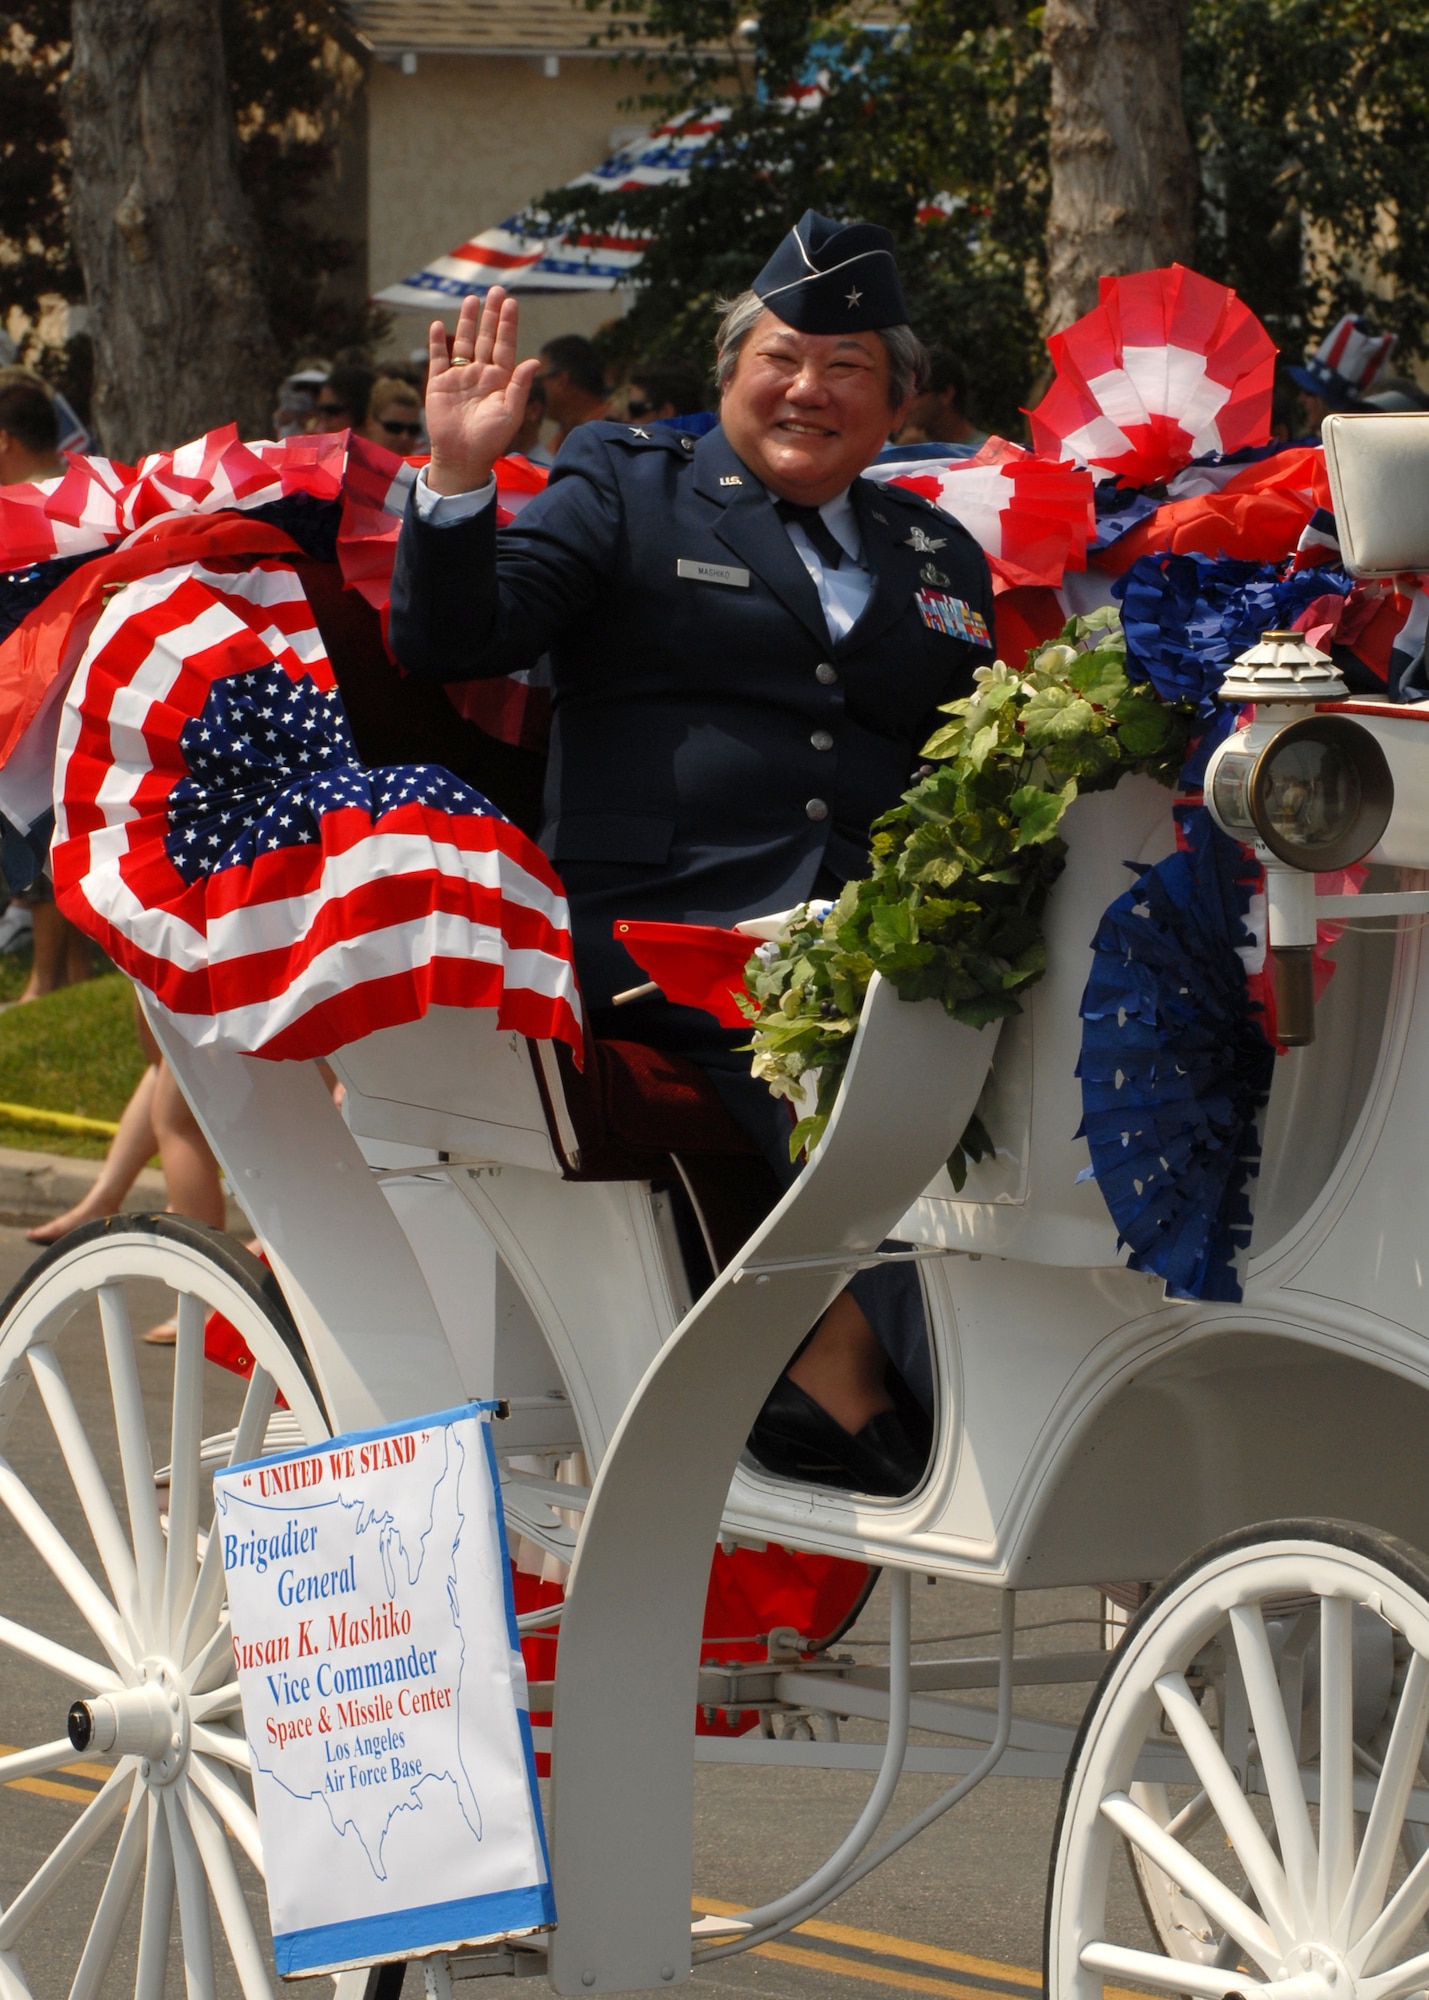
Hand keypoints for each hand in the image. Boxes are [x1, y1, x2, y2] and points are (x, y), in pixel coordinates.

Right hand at [424, 288, 540, 495]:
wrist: (462, 458)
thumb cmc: (490, 439)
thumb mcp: (511, 413)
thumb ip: (520, 386)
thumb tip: (534, 361)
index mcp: (500, 380)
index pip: (505, 346)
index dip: (507, 325)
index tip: (510, 303)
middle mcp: (480, 374)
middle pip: (485, 337)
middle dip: (490, 315)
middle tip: (496, 290)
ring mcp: (459, 377)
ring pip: (463, 342)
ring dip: (466, 321)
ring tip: (471, 299)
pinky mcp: (439, 383)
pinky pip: (438, 358)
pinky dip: (437, 342)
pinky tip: (437, 325)